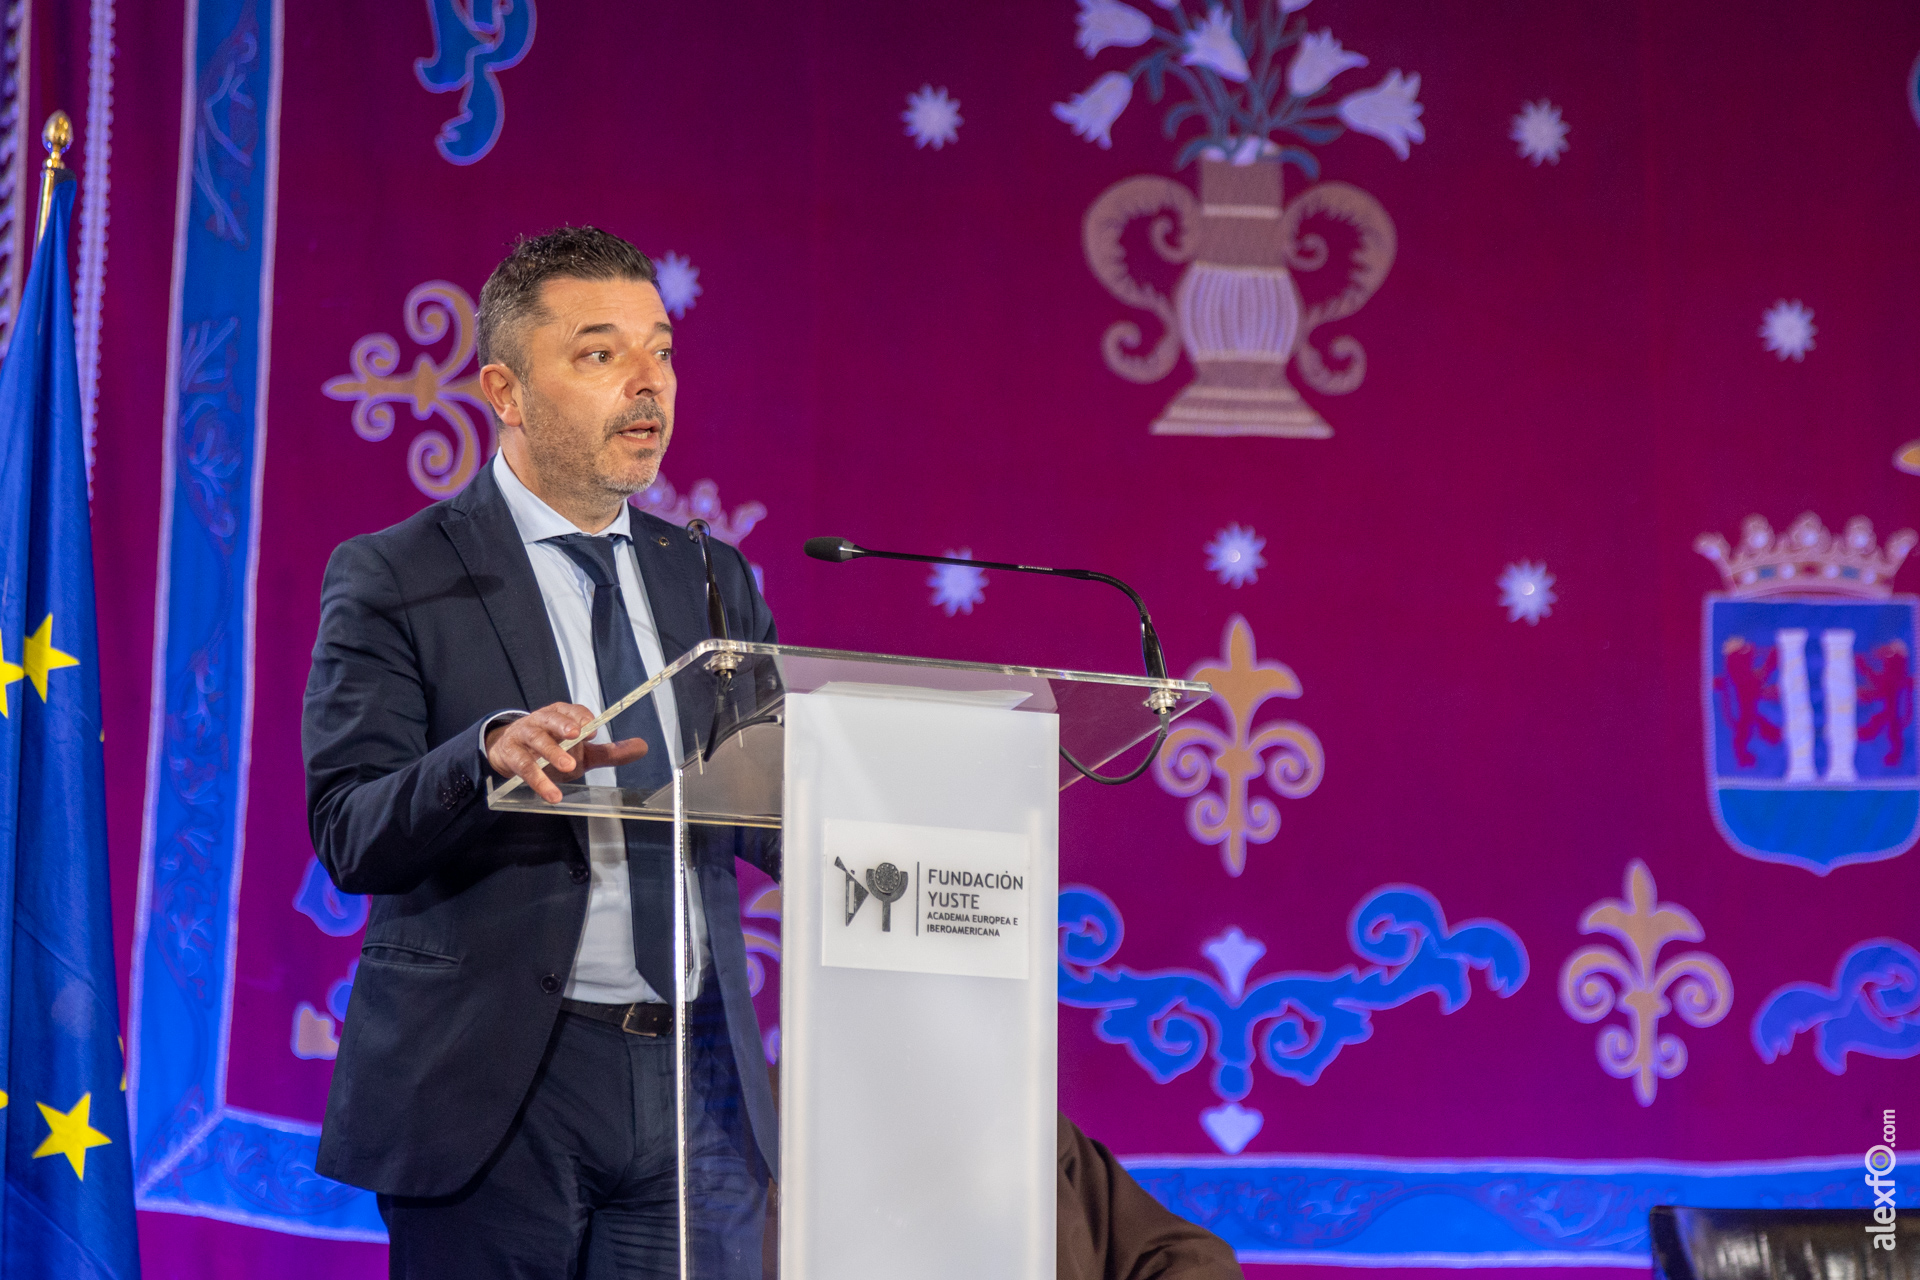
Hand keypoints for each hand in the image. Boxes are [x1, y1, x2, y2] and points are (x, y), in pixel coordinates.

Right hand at [485, 703, 648, 802]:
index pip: (572, 711)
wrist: (510, 754)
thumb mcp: (582, 751)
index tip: (593, 729)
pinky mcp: (511, 755)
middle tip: (577, 735)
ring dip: (550, 752)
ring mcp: (524, 736)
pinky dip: (538, 780)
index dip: (581, 718)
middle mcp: (541, 721)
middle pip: (551, 719)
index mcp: (561, 715)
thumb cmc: (552, 748)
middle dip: (564, 725)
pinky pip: (523, 766)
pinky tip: (552, 794)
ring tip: (567, 767)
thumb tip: (643, 747)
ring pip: (536, 740)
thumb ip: (610, 751)